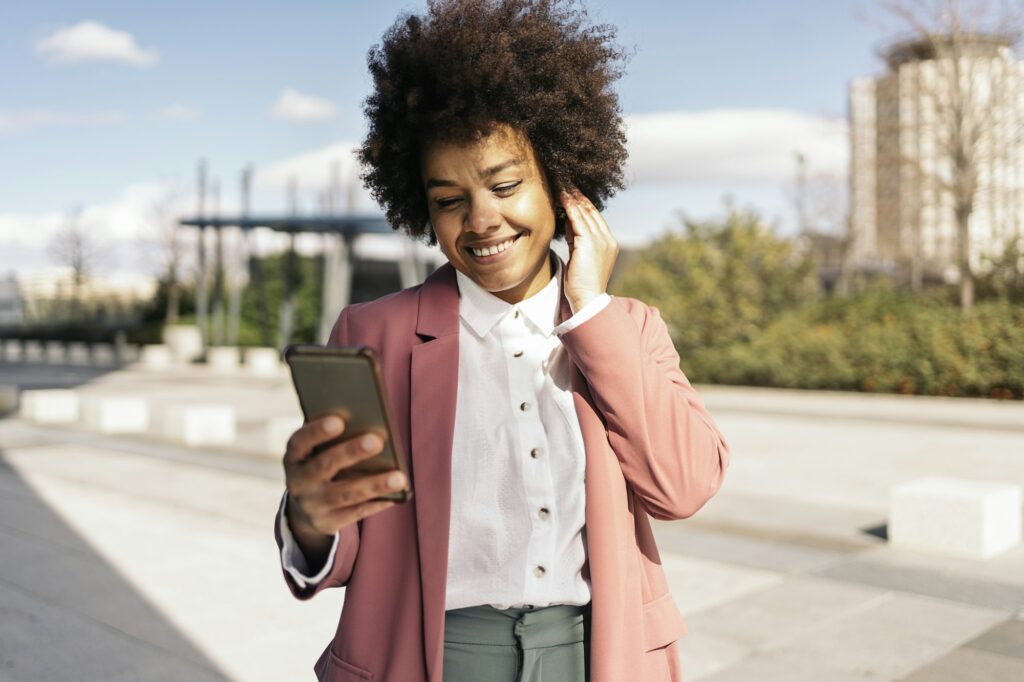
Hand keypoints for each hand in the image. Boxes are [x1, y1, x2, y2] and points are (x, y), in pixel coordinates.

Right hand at [283, 416, 404, 544]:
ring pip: (344, 494)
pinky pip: (355, 512)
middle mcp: (297, 482)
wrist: (306, 506)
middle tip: (377, 441)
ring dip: (373, 485)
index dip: (317, 431)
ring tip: (400, 477)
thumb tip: (371, 427)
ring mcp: (311, 505)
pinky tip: (397, 494)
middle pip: (323, 466)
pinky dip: (377, 503)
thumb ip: (336, 439)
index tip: (339, 421)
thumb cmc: (322, 463)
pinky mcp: (326, 523)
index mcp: (294, 457)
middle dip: (351, 452)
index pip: (300, 442)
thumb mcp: (319, 451)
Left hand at [559, 188, 618, 312]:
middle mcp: (608, 240)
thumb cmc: (580, 283)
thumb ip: (576, 239)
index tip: (571, 192)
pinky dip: (570, 207)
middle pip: (591, 211)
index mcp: (608, 244)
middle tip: (565, 183)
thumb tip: (568, 221)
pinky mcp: (590, 243)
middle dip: (578, 196)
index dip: (583, 203)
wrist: (586, 300)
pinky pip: (578, 219)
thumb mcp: (579, 256)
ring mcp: (601, 241)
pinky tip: (562, 197)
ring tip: (562, 185)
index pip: (595, 217)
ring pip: (585, 212)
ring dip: (573, 197)